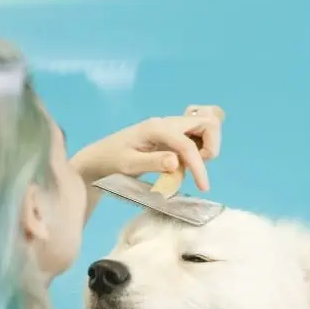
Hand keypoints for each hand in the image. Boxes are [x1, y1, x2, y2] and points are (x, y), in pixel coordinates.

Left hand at [73, 105, 224, 191]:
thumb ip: (153, 163)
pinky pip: (195, 133)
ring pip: (205, 124)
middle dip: (211, 145)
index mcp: (157, 128)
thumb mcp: (128, 166)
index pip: (188, 145)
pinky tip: (183, 162)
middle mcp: (167, 122)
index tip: (203, 188)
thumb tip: (176, 162)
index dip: (199, 167)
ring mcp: (170, 126)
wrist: (98, 158)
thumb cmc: (110, 162)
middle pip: (208, 121)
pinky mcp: (170, 134)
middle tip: (195, 166)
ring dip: (206, 145)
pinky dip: (198, 146)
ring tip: (189, 165)